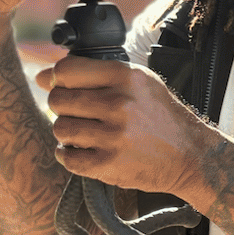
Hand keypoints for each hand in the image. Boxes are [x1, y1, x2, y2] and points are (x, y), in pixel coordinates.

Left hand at [36, 56, 213, 197]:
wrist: (190, 155)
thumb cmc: (161, 116)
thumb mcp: (139, 82)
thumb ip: (94, 74)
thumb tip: (44, 76)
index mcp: (126, 77)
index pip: (66, 70)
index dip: (58, 79)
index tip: (62, 86)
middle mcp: (119, 104)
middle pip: (58, 99)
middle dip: (63, 107)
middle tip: (79, 113)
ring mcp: (113, 136)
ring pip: (60, 128)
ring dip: (67, 133)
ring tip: (85, 133)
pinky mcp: (108, 164)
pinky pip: (67, 157)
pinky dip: (69, 155)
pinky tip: (84, 150)